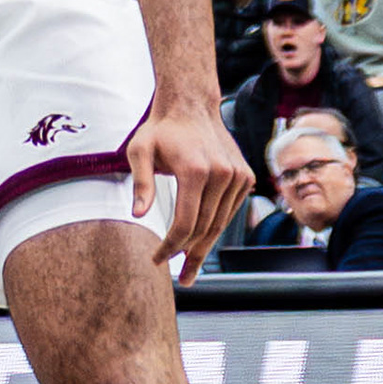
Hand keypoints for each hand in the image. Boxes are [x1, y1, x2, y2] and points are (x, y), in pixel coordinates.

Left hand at [127, 88, 250, 282]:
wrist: (192, 106)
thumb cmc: (161, 130)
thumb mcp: (139, 150)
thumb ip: (140, 182)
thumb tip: (137, 215)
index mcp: (196, 169)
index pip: (185, 223)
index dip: (171, 247)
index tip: (158, 260)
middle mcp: (222, 174)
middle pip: (205, 228)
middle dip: (189, 255)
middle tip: (181, 278)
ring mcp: (237, 176)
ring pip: (220, 223)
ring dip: (204, 246)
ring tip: (191, 267)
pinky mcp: (245, 176)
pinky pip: (229, 212)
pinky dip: (216, 227)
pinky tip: (203, 240)